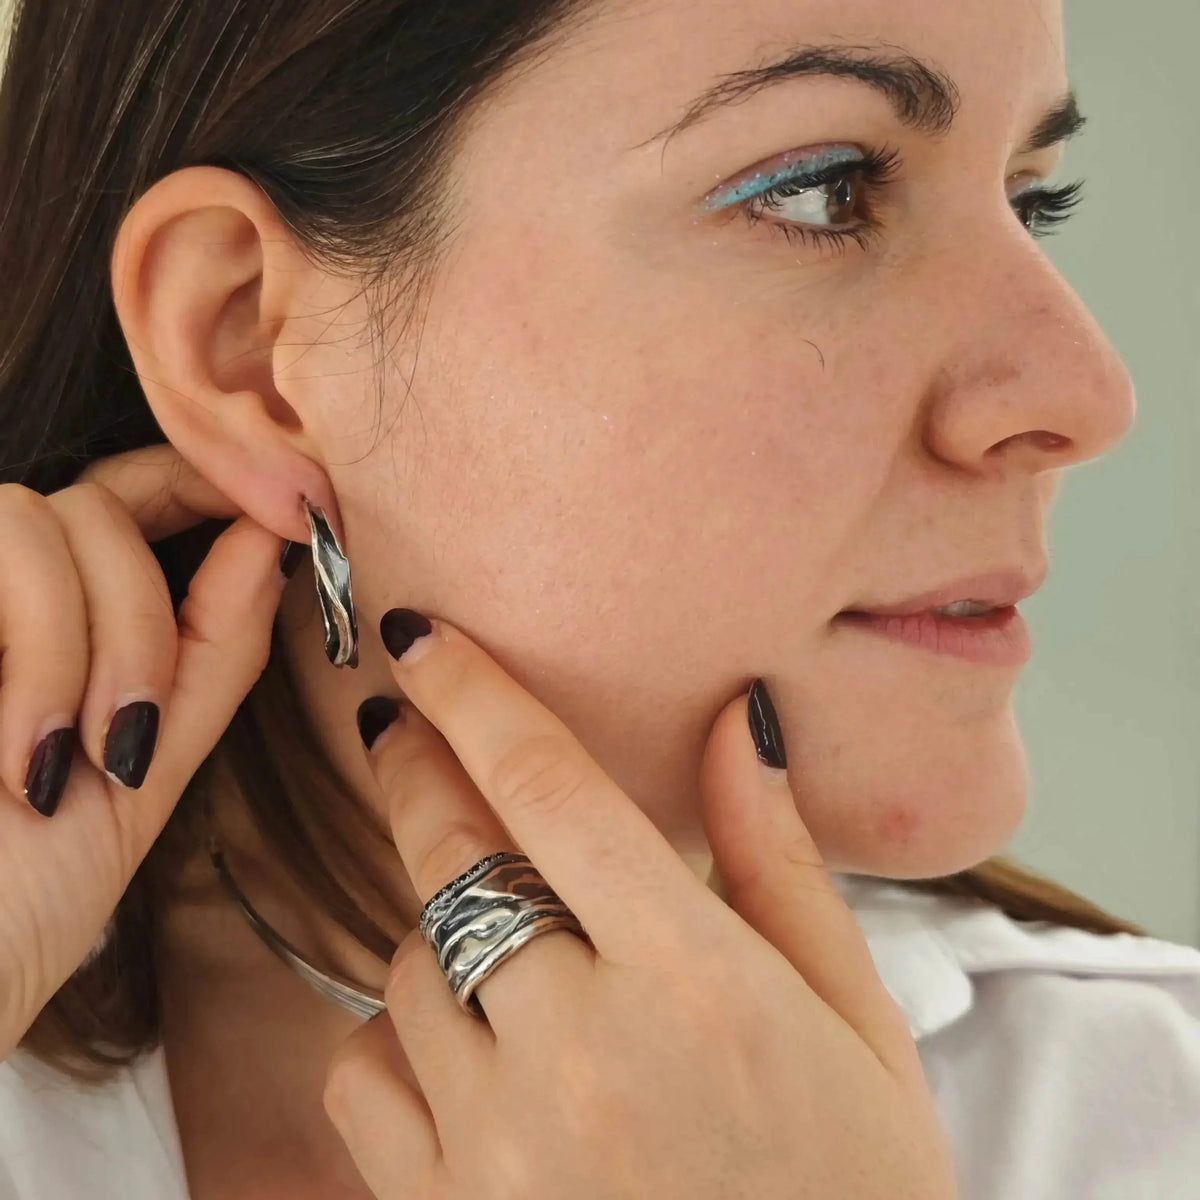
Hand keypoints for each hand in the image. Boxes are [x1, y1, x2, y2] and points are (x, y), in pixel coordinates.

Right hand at [0, 446, 287, 1056]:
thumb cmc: (24, 891)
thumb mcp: (147, 763)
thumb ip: (211, 650)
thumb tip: (269, 539)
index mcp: (56, 618)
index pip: (131, 493)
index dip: (205, 482)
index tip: (290, 514)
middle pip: (101, 503)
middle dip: (147, 617)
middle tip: (132, 737)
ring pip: (48, 516)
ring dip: (93, 644)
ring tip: (70, 763)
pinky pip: (3, 548)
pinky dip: (42, 655)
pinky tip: (27, 764)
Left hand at [324, 611, 959, 1199]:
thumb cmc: (850, 1194)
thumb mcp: (856, 1023)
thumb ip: (783, 864)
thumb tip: (741, 721)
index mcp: (697, 980)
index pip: (552, 787)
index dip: (473, 695)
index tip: (420, 642)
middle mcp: (583, 1047)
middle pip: (453, 855)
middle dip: (417, 773)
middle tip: (398, 731)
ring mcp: (498, 1142)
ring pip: (404, 965)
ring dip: (440, 940)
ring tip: (514, 971)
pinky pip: (362, 1074)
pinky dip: (396, 1045)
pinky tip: (470, 1063)